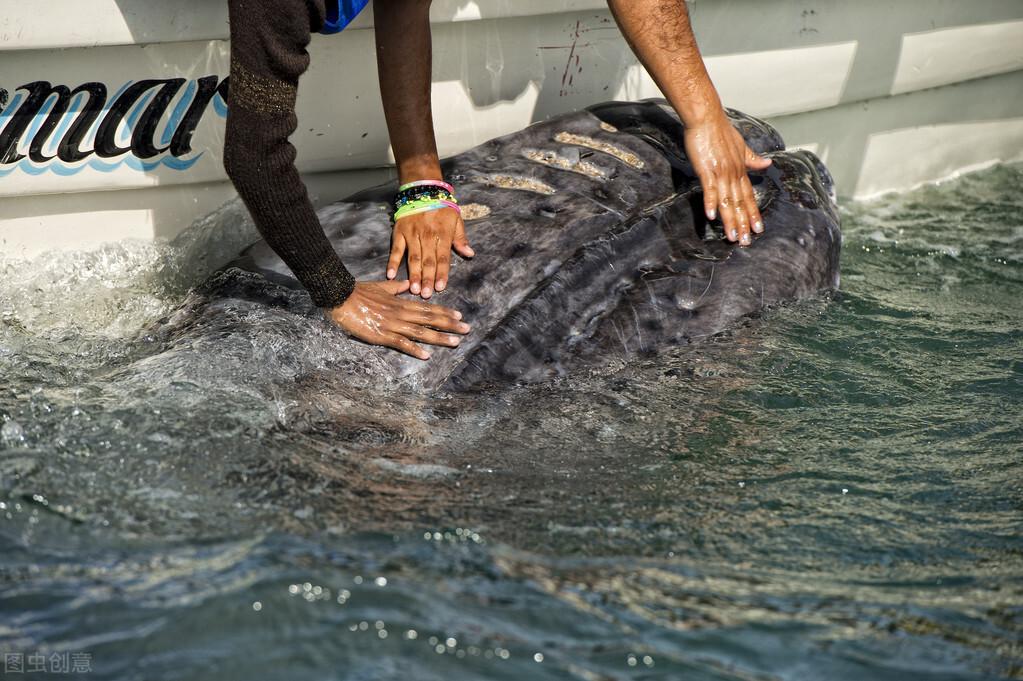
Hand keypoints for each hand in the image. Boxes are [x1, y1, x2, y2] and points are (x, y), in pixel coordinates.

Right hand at [326, 280, 470, 359]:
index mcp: (400, 302)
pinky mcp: (381, 335)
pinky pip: (401, 343)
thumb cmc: (358, 292)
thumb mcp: (380, 286)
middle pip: (429, 319)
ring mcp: (392, 324)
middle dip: (449, 325)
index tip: (459, 316)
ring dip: (439, 337)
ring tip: (455, 342)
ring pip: (420, 332)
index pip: (427, 308)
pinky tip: (426, 355)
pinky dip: (414, 349)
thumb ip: (395, 287)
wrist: (340, 297)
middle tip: (467, 330)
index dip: (444, 312)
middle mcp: (400, 313)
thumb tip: (407, 284)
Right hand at [387, 208, 474, 298]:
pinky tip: (391, 275)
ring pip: (413, 257)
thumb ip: (461, 238)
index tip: (441, 287)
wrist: (423, 189)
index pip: (443, 257)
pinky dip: (393, 262)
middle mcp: (427, 235)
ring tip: (413, 289)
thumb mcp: (456, 219)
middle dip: (427, 278)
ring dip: (413, 274)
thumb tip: (470, 254)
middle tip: (425, 294)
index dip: (442, 273)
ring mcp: (412, 234)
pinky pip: (396, 249)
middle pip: (428, 260)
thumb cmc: (442, 207)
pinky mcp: (399, 232)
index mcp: (442, 234)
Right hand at [684, 113, 772, 245]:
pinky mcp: (707, 169)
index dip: (753, 213)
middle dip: (743, 224)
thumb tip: (769, 163)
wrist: (706, 117)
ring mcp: (720, 172)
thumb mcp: (740, 146)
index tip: (758, 229)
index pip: (749, 196)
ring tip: (732, 237)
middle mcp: (733, 174)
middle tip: (746, 242)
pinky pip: (710, 189)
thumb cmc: (720, 131)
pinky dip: (711, 202)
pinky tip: (711, 217)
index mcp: (740, 170)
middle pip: (740, 203)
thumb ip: (752, 158)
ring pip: (727, 201)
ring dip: (730, 220)